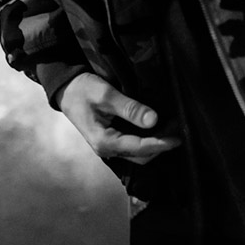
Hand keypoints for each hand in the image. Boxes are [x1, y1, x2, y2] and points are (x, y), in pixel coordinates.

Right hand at [57, 73, 180, 164]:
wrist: (66, 89)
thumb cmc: (83, 90)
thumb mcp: (106, 96)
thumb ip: (130, 109)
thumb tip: (154, 120)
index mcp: (104, 142)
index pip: (139, 147)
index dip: (160, 143)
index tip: (178, 137)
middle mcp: (107, 149)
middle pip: (141, 156)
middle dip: (161, 146)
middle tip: (179, 130)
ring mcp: (109, 146)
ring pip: (138, 153)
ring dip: (156, 144)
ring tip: (172, 129)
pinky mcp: (112, 140)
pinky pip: (133, 145)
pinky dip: (148, 140)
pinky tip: (158, 128)